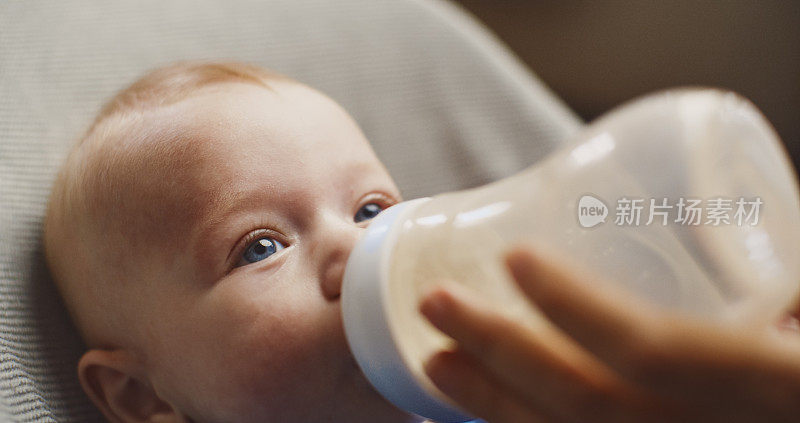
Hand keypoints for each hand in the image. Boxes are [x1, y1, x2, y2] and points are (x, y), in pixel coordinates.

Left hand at [419, 244, 799, 422]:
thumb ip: (784, 301)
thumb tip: (759, 282)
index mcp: (769, 393)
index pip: (652, 353)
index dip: (575, 307)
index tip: (514, 257)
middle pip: (587, 409)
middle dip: (499, 358)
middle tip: (434, 306)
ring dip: (493, 409)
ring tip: (435, 364)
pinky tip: (485, 416)